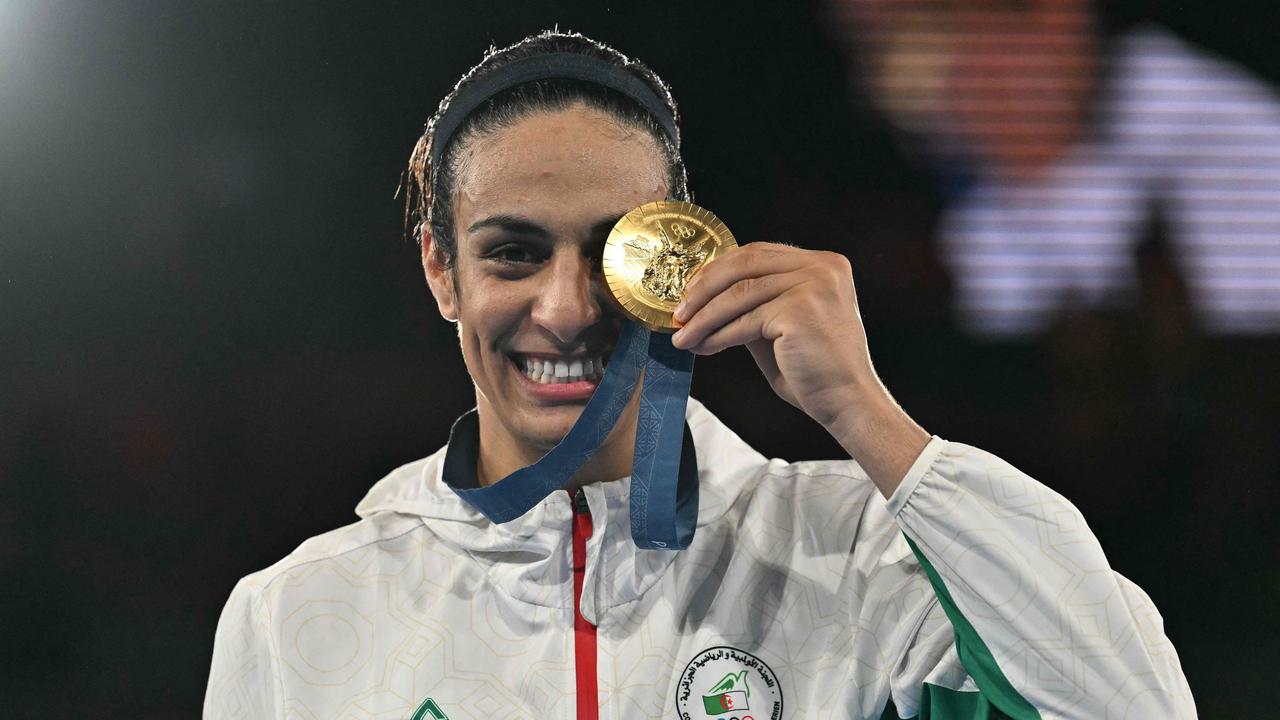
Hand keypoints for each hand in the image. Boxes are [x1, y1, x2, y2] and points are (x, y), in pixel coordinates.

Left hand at [669, 242, 928, 495]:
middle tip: (679, 311)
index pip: (758, 253)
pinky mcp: (800, 309)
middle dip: (704, 288)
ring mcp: (814, 284)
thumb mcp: (781, 326)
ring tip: (682, 336)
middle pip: (744, 263)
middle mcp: (822, 266)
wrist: (847, 403)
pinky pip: (745, 320)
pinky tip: (702, 347)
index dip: (718, 270)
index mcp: (824, 264)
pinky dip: (717, 334)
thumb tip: (704, 297)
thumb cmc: (814, 371)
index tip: (691, 292)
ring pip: (739, 293)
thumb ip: (754, 304)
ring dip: (704, 317)